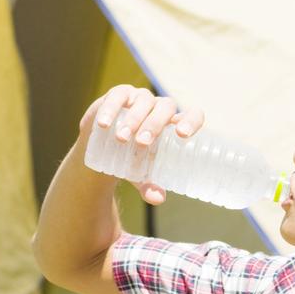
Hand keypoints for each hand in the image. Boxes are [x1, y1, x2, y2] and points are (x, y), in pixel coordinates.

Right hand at [79, 85, 204, 204]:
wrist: (101, 151)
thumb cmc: (130, 161)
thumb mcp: (140, 175)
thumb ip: (149, 186)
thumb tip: (158, 198)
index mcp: (173, 125)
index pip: (192, 115)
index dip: (192, 121)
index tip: (182, 135)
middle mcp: (159, 108)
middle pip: (166, 107)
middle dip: (155, 124)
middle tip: (142, 143)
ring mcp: (139, 98)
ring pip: (144, 101)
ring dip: (134, 118)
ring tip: (122, 139)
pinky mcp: (119, 95)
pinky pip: (118, 96)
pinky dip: (111, 109)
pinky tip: (104, 124)